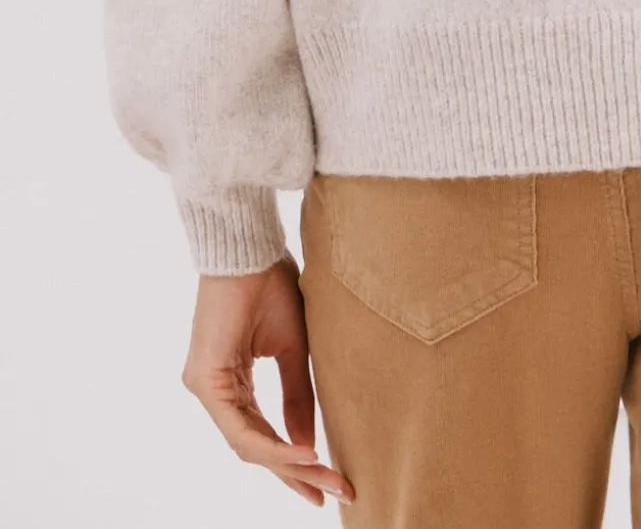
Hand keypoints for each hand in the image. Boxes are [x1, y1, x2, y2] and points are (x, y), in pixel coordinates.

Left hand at [180, 252, 355, 507]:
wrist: (247, 246)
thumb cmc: (269, 283)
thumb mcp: (293, 348)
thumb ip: (297, 397)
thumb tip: (308, 445)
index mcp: (231, 382)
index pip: (264, 435)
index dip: (297, 462)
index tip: (332, 481)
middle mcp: (213, 391)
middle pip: (257, 448)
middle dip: (297, 475)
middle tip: (334, 494)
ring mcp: (206, 387)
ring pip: (249, 445)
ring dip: (290, 464)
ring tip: (326, 476)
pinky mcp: (206, 380)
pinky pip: (240, 428)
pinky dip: (274, 444)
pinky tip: (303, 454)